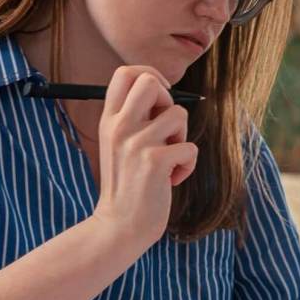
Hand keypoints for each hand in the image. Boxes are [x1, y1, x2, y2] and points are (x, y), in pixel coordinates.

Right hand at [90, 66, 197, 251]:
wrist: (120, 225)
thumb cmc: (128, 184)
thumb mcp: (119, 144)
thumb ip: (134, 119)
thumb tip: (164, 94)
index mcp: (109, 119)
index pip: (125, 73)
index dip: (151, 76)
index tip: (160, 99)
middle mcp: (119, 126)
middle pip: (150, 81)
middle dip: (168, 100)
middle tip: (166, 127)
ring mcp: (136, 143)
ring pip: (179, 115)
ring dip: (182, 138)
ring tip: (168, 159)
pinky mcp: (154, 162)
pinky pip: (190, 147)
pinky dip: (188, 165)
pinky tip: (172, 180)